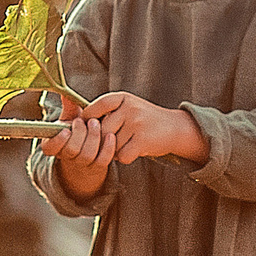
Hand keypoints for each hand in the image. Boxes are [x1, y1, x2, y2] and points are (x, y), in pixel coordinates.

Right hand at [47, 92, 123, 197]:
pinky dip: (108, 147)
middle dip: (80, 134)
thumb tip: (65, 94)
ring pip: (87, 155)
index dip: (58, 140)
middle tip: (87, 120)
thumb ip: (68, 107)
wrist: (90, 147)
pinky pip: (103, 160)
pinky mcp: (97, 166)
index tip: (66, 130)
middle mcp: (66, 157)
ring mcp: (82, 163)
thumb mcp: (70, 118)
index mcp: (54, 145)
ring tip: (96, 123)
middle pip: (71, 150)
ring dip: (93, 137)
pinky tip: (111, 135)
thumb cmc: (77, 129)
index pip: (49, 148)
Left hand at [77, 91, 209, 164]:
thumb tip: (80, 124)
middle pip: (101, 131)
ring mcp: (136, 123)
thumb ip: (108, 112)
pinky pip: (123, 155)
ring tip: (129, 143)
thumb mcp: (128, 107)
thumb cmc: (145, 119)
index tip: (85, 127)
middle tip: (113, 142)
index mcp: (122, 98)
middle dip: (103, 140)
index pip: (96, 107)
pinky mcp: (143, 139)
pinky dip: (126, 157)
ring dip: (116, 150)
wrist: (175, 128)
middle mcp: (129, 108)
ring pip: (111, 145)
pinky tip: (135, 150)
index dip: (88, 118)